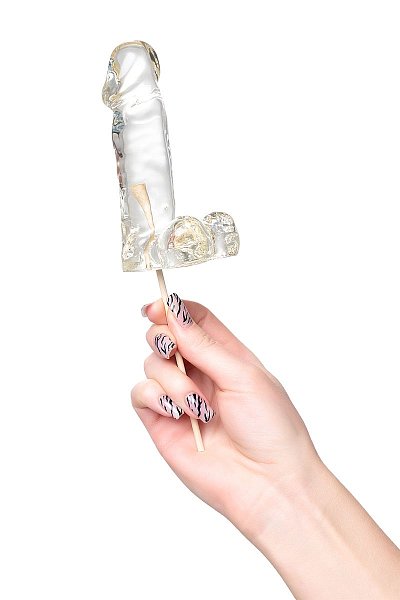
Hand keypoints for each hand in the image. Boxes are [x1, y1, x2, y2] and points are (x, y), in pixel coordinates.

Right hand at [131, 293, 319, 538]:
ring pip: (152, 364)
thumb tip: (173, 311)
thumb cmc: (271, 428)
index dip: (174, 308)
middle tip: (173, 349)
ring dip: (172, 380)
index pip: (193, 318)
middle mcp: (200, 373)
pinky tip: (177, 413)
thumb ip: (203, 345)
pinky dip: (154, 396)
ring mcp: (180, 398)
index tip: (157, 306)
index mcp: (225, 356)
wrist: (268, 484)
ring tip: (197, 408)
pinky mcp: (163, 422)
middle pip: (166, 336)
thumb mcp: (243, 375)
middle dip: (163, 336)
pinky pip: (140, 394)